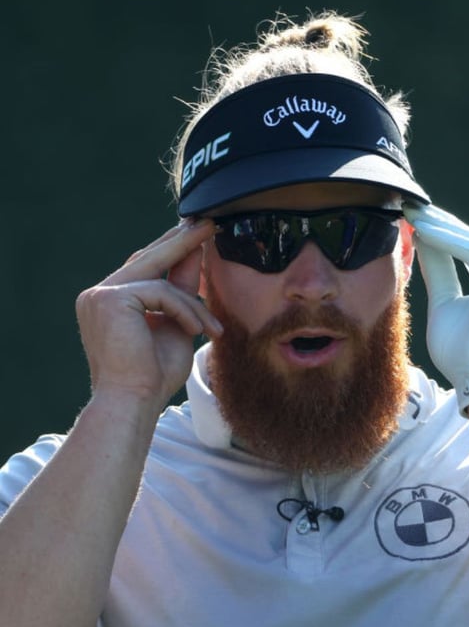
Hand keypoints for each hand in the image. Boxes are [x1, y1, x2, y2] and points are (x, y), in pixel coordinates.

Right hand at [74, 220, 222, 408]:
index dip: (172, 249)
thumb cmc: (153, 374)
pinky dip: (184, 311)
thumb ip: (182, 292)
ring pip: (161, 281)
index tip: (198, 232)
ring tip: (212, 330)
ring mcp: (100, 295)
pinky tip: (196, 331)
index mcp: (109, 301)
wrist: (134, 401)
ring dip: (193, 306)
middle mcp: (98, 294)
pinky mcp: (110, 300)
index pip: (144, 266)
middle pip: (148, 259)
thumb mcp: (176, 324)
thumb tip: (195, 254)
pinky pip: (161, 293)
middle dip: (182, 243)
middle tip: (209, 224)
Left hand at [405, 203, 468, 411]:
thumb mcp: (445, 307)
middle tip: (411, 208)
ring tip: (414, 214)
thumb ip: (439, 275)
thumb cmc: (466, 358)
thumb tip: (423, 245)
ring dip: (442, 227)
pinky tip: (425, 229)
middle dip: (441, 225)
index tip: (414, 221)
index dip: (442, 235)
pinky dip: (449, 240)